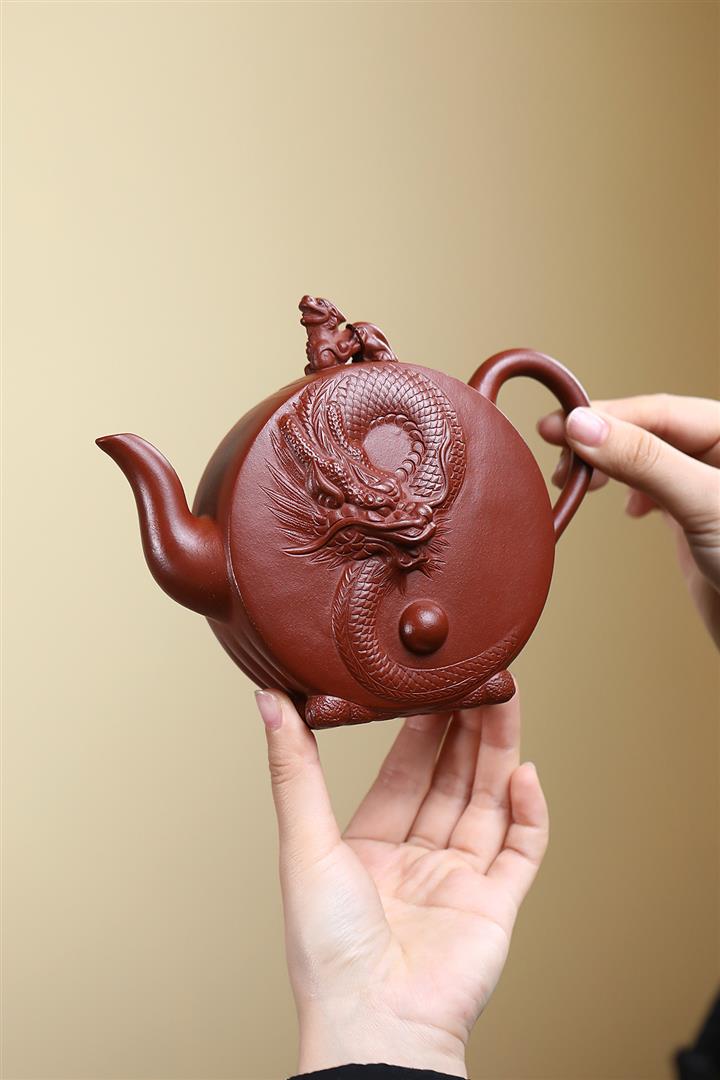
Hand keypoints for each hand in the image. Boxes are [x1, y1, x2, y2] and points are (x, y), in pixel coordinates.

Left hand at [255, 688, 547, 1077]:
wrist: (375, 1025)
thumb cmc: (328, 950)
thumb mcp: (304, 843)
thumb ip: (294, 769)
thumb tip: (269, 702)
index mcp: (370, 847)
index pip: (404, 771)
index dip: (420, 725)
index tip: (431, 681)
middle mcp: (417, 859)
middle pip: (450, 778)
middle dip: (465, 728)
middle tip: (479, 677)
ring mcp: (459, 882)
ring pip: (487, 802)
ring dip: (499, 753)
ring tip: (507, 701)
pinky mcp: (496, 907)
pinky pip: (520, 850)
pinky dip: (529, 813)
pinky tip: (527, 774)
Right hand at [538, 395, 719, 646]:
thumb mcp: (701, 501)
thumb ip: (643, 460)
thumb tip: (583, 426)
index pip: (658, 410)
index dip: (604, 415)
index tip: (556, 427)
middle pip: (648, 429)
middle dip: (600, 439)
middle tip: (556, 455)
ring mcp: (707, 486)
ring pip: (646, 457)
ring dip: (609, 464)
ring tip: (577, 479)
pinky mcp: (698, 519)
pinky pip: (654, 488)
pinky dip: (628, 491)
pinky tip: (625, 507)